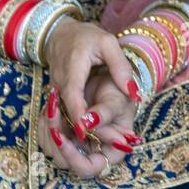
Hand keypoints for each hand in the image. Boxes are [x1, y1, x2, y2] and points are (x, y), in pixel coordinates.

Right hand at [37, 17, 140, 176]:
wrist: (61, 33)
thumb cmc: (87, 37)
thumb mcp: (108, 43)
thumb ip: (120, 66)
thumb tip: (133, 91)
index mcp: (73, 67)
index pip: (73, 94)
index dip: (78, 113)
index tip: (86, 131)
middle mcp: (60, 82)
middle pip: (64, 111)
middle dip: (73, 130)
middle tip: (87, 151)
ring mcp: (56, 91)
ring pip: (59, 116)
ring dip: (67, 134)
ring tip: (80, 154)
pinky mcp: (56, 97)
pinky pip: (59, 116)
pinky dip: (65, 130)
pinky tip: (75, 146)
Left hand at [39, 69, 140, 177]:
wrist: (109, 76)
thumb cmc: (119, 92)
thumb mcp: (116, 100)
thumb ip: (105, 114)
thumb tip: (88, 124)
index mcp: (111, 152)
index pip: (87, 167)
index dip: (72, 156)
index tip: (60, 136)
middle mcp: (91, 151)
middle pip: (63, 161)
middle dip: (54, 137)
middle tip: (52, 110)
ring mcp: (76, 143)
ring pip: (51, 148)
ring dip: (47, 125)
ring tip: (53, 102)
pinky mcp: (64, 131)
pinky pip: (45, 135)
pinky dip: (44, 120)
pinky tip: (51, 104)